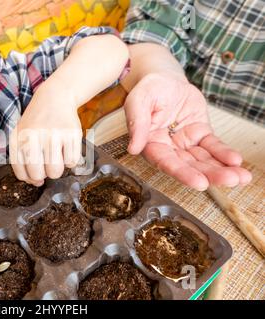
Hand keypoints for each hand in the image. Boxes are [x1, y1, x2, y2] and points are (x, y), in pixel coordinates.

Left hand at [9, 85, 81, 185]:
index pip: (20, 171)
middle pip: (38, 174)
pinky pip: (71, 161)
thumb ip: (22, 157)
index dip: (28, 178)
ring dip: (56, 170)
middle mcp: (34, 137)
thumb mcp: (21, 134)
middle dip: (43, 176)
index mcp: (19, 138)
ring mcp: (53, 135)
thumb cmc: (36, 121)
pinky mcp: (71, 134)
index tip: (34, 177)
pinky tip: (66, 151)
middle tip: (46, 169)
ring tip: (56, 160)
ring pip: (55, 170)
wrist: (54, 98)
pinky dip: (70, 161)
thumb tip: (34, 181)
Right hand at [124, 72, 251, 190]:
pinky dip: (224, 154)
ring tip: (240, 177)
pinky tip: (235, 160)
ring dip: (222, 169)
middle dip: (210, 174)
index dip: (182, 173)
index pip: (166, 162)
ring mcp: (185, 143)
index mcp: (150, 144)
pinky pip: (213, 146)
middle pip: (189, 166)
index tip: (198, 183)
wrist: (165, 79)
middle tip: (230, 180)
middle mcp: (168, 148)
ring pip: (203, 160)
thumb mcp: (138, 101)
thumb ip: (137, 123)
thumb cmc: (149, 90)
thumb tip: (133, 148)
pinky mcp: (200, 134)